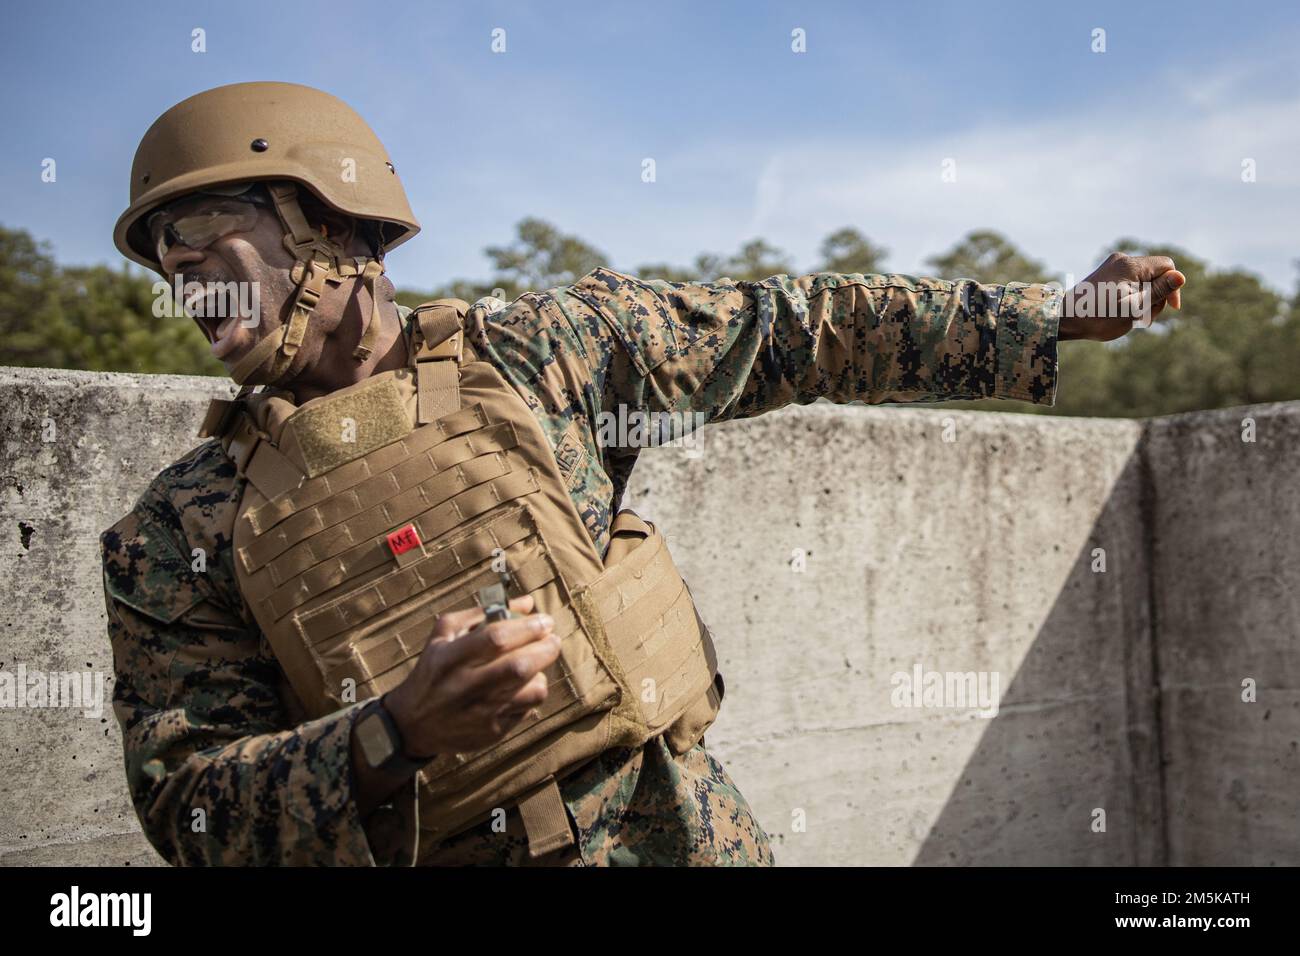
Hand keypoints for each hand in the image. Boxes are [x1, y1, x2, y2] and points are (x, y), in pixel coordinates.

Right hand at [384, 594, 558, 757]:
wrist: (412, 723)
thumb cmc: (434, 669)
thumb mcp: (444, 634)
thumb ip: (482, 613)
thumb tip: (527, 603)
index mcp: (449, 658)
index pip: (496, 638)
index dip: (527, 627)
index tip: (545, 621)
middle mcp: (464, 687)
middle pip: (519, 666)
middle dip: (546, 648)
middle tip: (553, 639)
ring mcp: (480, 713)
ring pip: (531, 691)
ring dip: (541, 673)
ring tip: (535, 665)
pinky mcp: (492, 732)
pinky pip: (527, 709)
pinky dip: (530, 694)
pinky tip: (521, 687)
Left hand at [1060, 252, 1185, 341]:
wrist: (1065, 319)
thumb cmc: (1098, 317)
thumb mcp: (1134, 307)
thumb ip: (1158, 291)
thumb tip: (1181, 277)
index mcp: (1130, 265)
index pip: (1166, 266)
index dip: (1173, 286)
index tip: (1172, 307)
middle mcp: (1121, 261)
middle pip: (1155, 275)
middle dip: (1156, 296)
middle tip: (1142, 317)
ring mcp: (1113, 267)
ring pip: (1143, 281)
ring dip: (1144, 300)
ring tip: (1130, 317)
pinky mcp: (1107, 276)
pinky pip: (1130, 284)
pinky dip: (1132, 298)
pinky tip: (1123, 312)